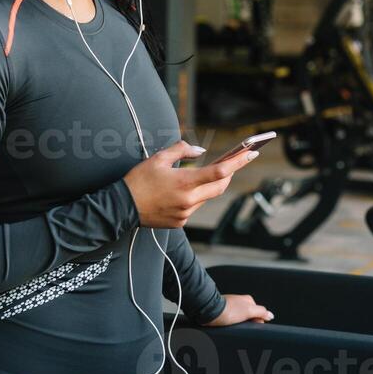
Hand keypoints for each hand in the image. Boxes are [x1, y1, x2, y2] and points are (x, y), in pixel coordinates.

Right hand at [124, 139, 259, 228]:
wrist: (122, 208)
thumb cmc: (138, 180)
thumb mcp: (158, 158)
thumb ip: (181, 150)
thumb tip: (200, 151)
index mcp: (184, 182)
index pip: (220, 171)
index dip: (238, 162)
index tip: (250, 154)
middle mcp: (188, 200)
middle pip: (220, 187)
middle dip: (228, 174)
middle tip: (232, 163)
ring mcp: (185, 213)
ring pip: (206, 198)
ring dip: (207, 186)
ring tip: (198, 176)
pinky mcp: (180, 222)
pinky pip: (194, 208)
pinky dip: (193, 198)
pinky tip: (179, 193)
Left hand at [203, 293, 273, 325]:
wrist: (209, 312)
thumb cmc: (228, 310)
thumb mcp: (249, 311)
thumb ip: (261, 312)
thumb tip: (270, 315)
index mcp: (247, 300)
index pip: (258, 312)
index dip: (258, 321)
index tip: (253, 326)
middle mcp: (239, 302)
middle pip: (249, 316)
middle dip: (248, 323)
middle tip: (243, 327)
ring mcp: (231, 307)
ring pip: (240, 319)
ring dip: (239, 324)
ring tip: (234, 327)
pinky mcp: (223, 312)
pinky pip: (231, 320)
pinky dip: (231, 324)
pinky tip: (228, 326)